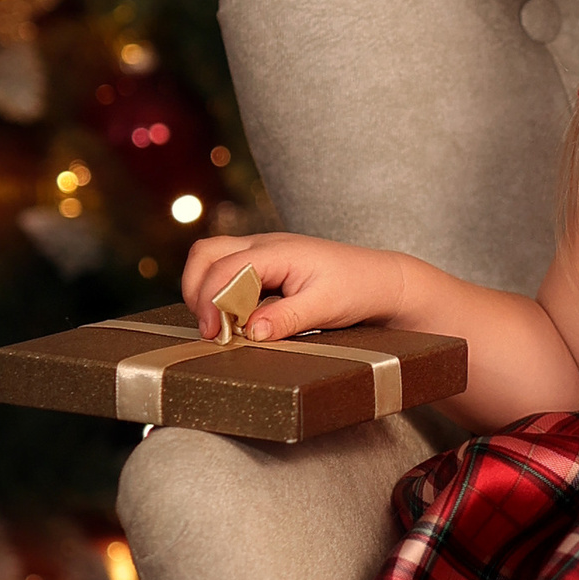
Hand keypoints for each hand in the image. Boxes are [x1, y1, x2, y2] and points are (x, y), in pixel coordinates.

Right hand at [179, 230, 399, 342]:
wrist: (381, 281)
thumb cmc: (357, 289)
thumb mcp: (325, 307)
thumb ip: (287, 319)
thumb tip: (251, 332)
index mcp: (278, 251)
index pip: (225, 269)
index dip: (211, 302)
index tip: (214, 334)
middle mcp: (264, 245)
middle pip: (206, 253)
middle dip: (197, 289)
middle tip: (210, 328)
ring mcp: (263, 252)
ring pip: (212, 258)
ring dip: (206, 289)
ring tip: (219, 325)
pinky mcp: (266, 264)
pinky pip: (229, 270)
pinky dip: (221, 292)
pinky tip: (235, 318)